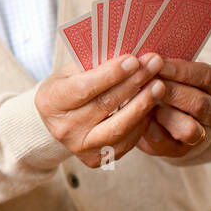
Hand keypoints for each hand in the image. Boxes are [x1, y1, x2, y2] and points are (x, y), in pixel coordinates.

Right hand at [35, 53, 165, 166]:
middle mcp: (63, 129)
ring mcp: (79, 147)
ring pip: (119, 128)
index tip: (133, 59)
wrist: (55, 121)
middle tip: (154, 65)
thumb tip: (127, 52)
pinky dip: (142, 122)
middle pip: (105, 105)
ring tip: (159, 85)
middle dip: (133, 83)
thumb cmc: (67, 88)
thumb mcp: (71, 72)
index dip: (111, 74)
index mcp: (51, 102)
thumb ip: (94, 64)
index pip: (84, 88)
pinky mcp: (95, 159)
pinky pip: (126, 141)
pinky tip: (151, 105)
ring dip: (143, 105)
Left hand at [135, 58, 210, 155]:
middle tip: (146, 82)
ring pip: (189, 128)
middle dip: (170, 92)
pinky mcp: (179, 150)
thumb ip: (159, 64)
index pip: (205, 76)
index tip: (157, 63)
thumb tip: (144, 56)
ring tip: (143, 101)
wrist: (160, 116)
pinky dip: (149, 130)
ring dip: (163, 114)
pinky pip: (166, 142)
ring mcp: (201, 133)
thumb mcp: (166, 70)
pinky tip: (137, 118)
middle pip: (198, 103)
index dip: (180, 70)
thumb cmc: (161, 84)